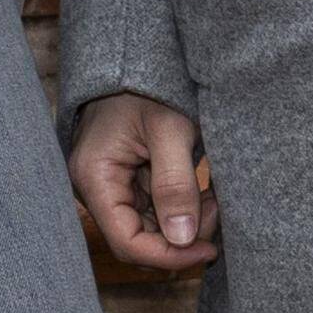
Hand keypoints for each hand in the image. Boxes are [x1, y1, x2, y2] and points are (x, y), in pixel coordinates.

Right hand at [69, 89, 216, 269]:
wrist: (138, 58)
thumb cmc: (149, 87)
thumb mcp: (170, 131)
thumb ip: (175, 185)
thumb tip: (183, 240)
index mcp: (95, 176)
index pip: (126, 241)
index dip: (168, 255)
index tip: (207, 249)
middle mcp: (95, 187)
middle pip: (138, 240)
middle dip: (181, 238)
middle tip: (217, 210)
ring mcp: (110, 185)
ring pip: (149, 229)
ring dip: (185, 224)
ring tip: (212, 196)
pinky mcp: (127, 181)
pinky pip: (154, 211)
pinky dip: (182, 209)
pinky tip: (202, 191)